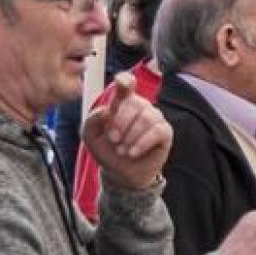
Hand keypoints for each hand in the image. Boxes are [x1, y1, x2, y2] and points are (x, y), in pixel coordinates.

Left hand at [82, 72, 171, 191]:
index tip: (122, 83)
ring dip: (130, 137)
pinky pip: (157, 131)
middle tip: (113, 139)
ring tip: (123, 150)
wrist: (121, 173)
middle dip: (120, 123)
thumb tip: (105, 111)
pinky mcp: (165, 132)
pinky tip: (133, 152)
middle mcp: (140, 106)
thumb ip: (92, 121)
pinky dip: (142, 143)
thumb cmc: (107, 150)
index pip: (126, 83)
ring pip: (146, 118)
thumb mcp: (91, 137)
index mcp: (122, 102)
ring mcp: (155, 118)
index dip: (125, 81)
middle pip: (133, 104)